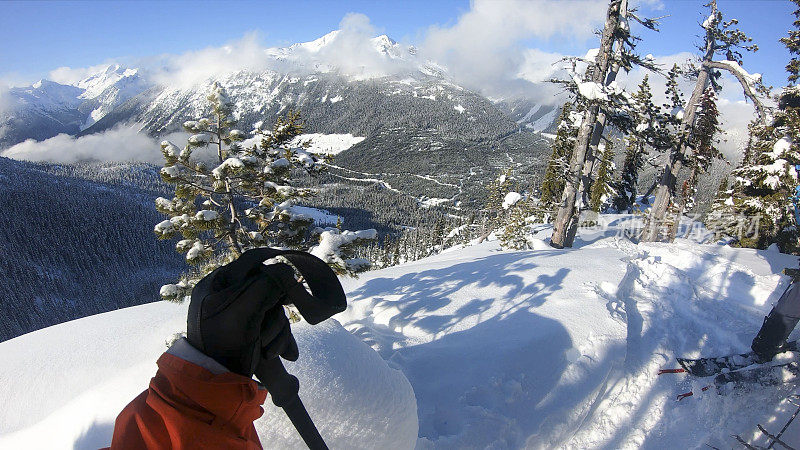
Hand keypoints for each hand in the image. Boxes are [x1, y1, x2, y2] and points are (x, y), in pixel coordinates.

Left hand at [187, 248, 298, 376]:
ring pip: (273, 309)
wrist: (216, 384)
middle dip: (276, 314)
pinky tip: (286, 356)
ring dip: (278, 331)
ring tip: (270, 353)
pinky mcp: (247, 329)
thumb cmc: (224, 345)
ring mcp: (237, 313)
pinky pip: (272, 325)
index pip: (252, 261)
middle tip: (268, 332)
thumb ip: (267, 284)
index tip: (295, 274)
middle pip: (268, 288)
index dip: (276, 265)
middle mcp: (226, 294)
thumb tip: (287, 269)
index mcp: (217, 283)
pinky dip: (279, 339)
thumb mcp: (245, 311)